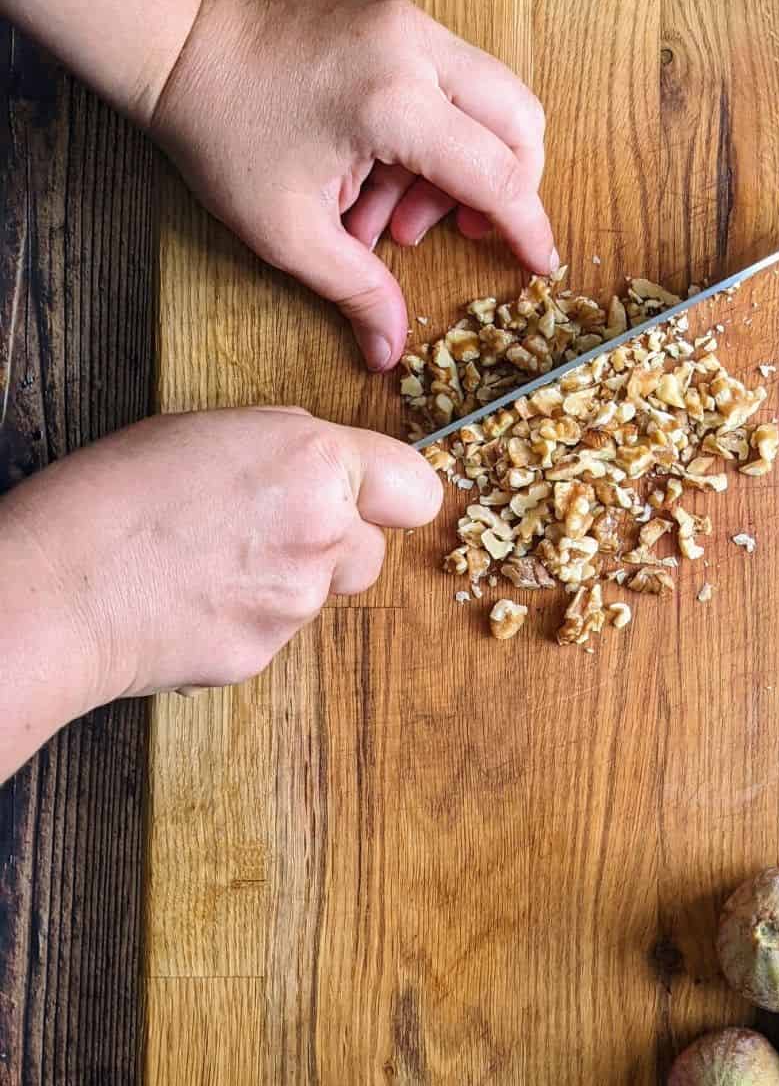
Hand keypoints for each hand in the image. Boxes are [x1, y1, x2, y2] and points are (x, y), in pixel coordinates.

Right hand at [0, 407, 441, 714]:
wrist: (55, 590)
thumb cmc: (111, 497)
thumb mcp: (204, 430)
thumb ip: (283, 446)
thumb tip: (314, 462)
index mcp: (316, 462)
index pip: (416, 488)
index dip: (390, 495)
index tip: (372, 498)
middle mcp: (323, 533)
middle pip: (371, 550)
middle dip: (332, 543)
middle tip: (261, 529)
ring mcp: (298, 602)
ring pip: (323, 593)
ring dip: (287, 581)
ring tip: (209, 562)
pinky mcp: (266, 655)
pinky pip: (277, 632)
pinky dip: (246, 619)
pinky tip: (192, 599)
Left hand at [149, 0, 557, 372]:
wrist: (178, 46)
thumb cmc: (223, 135)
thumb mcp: (288, 231)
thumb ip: (355, 290)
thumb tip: (389, 354)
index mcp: (394, 102)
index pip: (498, 172)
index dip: (527, 226)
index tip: (541, 264)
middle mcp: (417, 49)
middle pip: (520, 121)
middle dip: (507, 187)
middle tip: (458, 232)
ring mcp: (411, 24)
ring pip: (494, 99)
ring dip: (466, 167)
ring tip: (394, 217)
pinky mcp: (399, 20)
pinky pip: (455, 83)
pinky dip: (441, 137)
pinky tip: (384, 179)